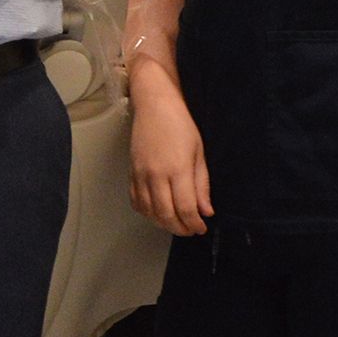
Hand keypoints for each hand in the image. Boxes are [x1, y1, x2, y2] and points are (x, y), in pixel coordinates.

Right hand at [129, 77, 213, 234]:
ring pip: (149, 212)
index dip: (194, 224)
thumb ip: (202, 184)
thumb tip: (206, 210)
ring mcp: (141, 175)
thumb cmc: (180, 125)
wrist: (155, 106)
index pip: (186, 208)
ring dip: (163, 223)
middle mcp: (156, 176)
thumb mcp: (199, 153)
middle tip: (190, 230)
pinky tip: (157, 212)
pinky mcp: (131, 173)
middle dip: (180, 228)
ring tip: (176, 223)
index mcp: (178, 170)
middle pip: (166, 215)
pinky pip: (136, 201)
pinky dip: (146, 212)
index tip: (201, 228)